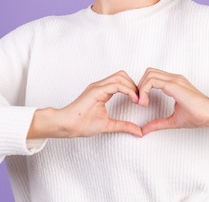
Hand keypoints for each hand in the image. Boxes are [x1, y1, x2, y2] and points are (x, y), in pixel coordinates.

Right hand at [28, 71, 142, 138]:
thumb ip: (124, 126)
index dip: (133, 88)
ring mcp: (98, 86)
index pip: (122, 81)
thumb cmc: (82, 124)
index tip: (141, 102)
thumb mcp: (109, 125)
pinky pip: (116, 84)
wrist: (67, 126)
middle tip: (141, 100)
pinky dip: (128, 90)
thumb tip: (139, 132)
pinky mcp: (96, 90)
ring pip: (121, 76)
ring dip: (132, 86)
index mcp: (102, 91)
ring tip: (138, 100)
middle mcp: (100, 85)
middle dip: (134, 85)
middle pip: (123, 75)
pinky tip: (133, 100)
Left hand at [137, 68, 208, 135]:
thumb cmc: (197, 116)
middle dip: (140, 86)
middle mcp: (174, 78)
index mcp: (174, 84)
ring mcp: (174, 80)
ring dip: (141, 87)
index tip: (141, 103)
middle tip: (140, 102)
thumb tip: (144, 130)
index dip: (143, 88)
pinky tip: (145, 102)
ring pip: (149, 74)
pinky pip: (153, 81)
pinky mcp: (174, 85)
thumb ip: (158, 123)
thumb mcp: (172, 120)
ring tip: (143, 103)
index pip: (153, 77)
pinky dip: (144, 90)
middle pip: (149, 72)